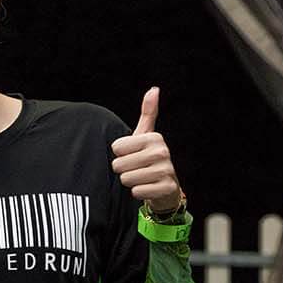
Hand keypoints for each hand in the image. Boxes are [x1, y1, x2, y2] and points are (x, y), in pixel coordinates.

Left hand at [110, 87, 182, 213]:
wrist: (165, 187)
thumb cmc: (148, 158)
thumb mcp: (146, 135)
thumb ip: (148, 113)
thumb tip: (154, 89)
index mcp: (154, 138)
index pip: (116, 148)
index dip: (120, 154)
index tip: (132, 154)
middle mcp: (162, 152)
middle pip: (119, 164)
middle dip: (123, 169)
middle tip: (136, 168)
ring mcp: (166, 171)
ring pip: (126, 179)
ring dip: (130, 181)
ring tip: (141, 178)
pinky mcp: (166, 188)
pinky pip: (136, 192)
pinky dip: (137, 193)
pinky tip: (147, 188)